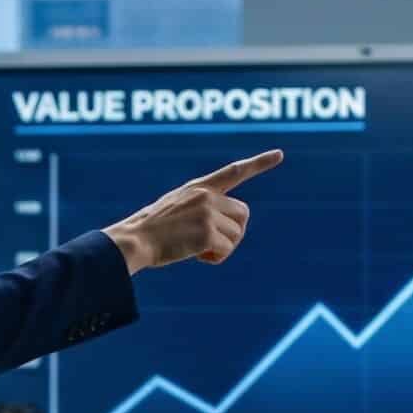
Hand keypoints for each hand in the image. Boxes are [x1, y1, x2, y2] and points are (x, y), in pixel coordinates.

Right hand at [102, 150, 280, 271]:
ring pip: (237, 234)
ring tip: (200, 251)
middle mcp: (206, 196)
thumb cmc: (149, 231)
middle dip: (233, 233)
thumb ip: (200, 209)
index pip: (234, 171)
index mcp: (198, 187)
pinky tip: (199, 258)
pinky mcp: (207, 232)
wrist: (133, 240)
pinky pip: (227, 249)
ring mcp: (207, 213)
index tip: (279, 154)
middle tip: (212, 245)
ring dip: (224, 248)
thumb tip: (223, 231)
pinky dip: (217, 258)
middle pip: (243, 215)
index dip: (259, 163)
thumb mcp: (175, 209)